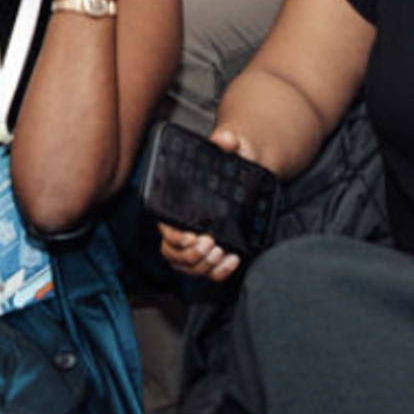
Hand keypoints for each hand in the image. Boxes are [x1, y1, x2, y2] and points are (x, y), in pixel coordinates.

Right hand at [156, 126, 259, 283]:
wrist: (247, 167)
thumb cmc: (234, 159)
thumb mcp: (234, 147)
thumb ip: (228, 142)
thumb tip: (224, 141)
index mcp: (179, 201)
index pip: (165, 227)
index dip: (175, 237)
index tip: (193, 235)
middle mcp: (183, 224)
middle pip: (172, 252)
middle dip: (190, 255)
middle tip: (211, 245)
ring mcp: (196, 241)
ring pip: (186, 266)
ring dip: (202, 266)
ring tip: (222, 254)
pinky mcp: (212, 251)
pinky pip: (206, 271)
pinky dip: (217, 272)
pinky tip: (232, 260)